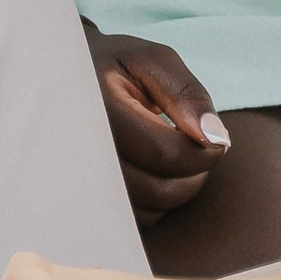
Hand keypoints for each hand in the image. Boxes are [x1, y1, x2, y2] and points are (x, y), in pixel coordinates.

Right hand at [83, 25, 229, 219]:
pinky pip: (138, 218)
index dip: (203, 151)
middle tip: (197, 146)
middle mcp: (80, 150)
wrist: (65, 80)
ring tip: (175, 153)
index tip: (214, 137)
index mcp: (96, 107)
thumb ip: (185, 93)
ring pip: (150, 209)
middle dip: (193, 173)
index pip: (163, 152)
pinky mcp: (87, 199)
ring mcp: (79, 180)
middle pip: (158, 189)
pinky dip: (157, 200)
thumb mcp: (150, 61)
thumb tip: (215, 137)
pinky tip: (153, 169)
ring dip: (178, 188)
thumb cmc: (117, 68)